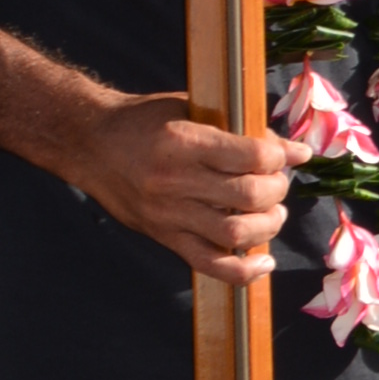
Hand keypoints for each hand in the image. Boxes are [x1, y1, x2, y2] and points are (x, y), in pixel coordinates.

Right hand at [71, 91, 296, 282]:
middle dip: (277, 190)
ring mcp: (169, 214)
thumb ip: (237, 128)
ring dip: (268, 225)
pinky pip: (210, 264)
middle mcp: (176, 181)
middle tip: (278, 182)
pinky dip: (243, 270)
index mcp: (184, 142)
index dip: (279, 156)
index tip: (288, 155)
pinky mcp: (164, 237)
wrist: (89, 144)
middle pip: (249, 195)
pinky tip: (264, 261)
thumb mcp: (188, 109)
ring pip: (236, 232)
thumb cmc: (143, 121)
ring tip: (272, 213)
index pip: (250, 155)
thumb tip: (288, 149)